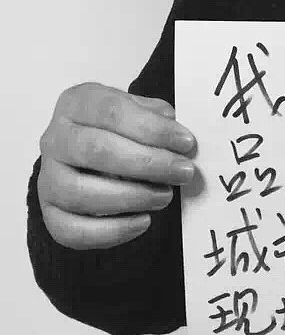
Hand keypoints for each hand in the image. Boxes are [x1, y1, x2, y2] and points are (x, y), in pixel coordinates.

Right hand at [38, 82, 196, 250]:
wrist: (89, 153)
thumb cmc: (119, 128)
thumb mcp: (137, 109)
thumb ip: (157, 117)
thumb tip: (177, 137)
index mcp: (77, 103)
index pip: (112, 111)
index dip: (153, 128)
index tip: (186, 143)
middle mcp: (55, 139)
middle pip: (96, 150)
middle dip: (147, 163)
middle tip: (182, 172)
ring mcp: (47, 178)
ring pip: (80, 193)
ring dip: (131, 197)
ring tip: (165, 197)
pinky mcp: (49, 213)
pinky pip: (72, 230)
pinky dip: (111, 231)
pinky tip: (142, 222)